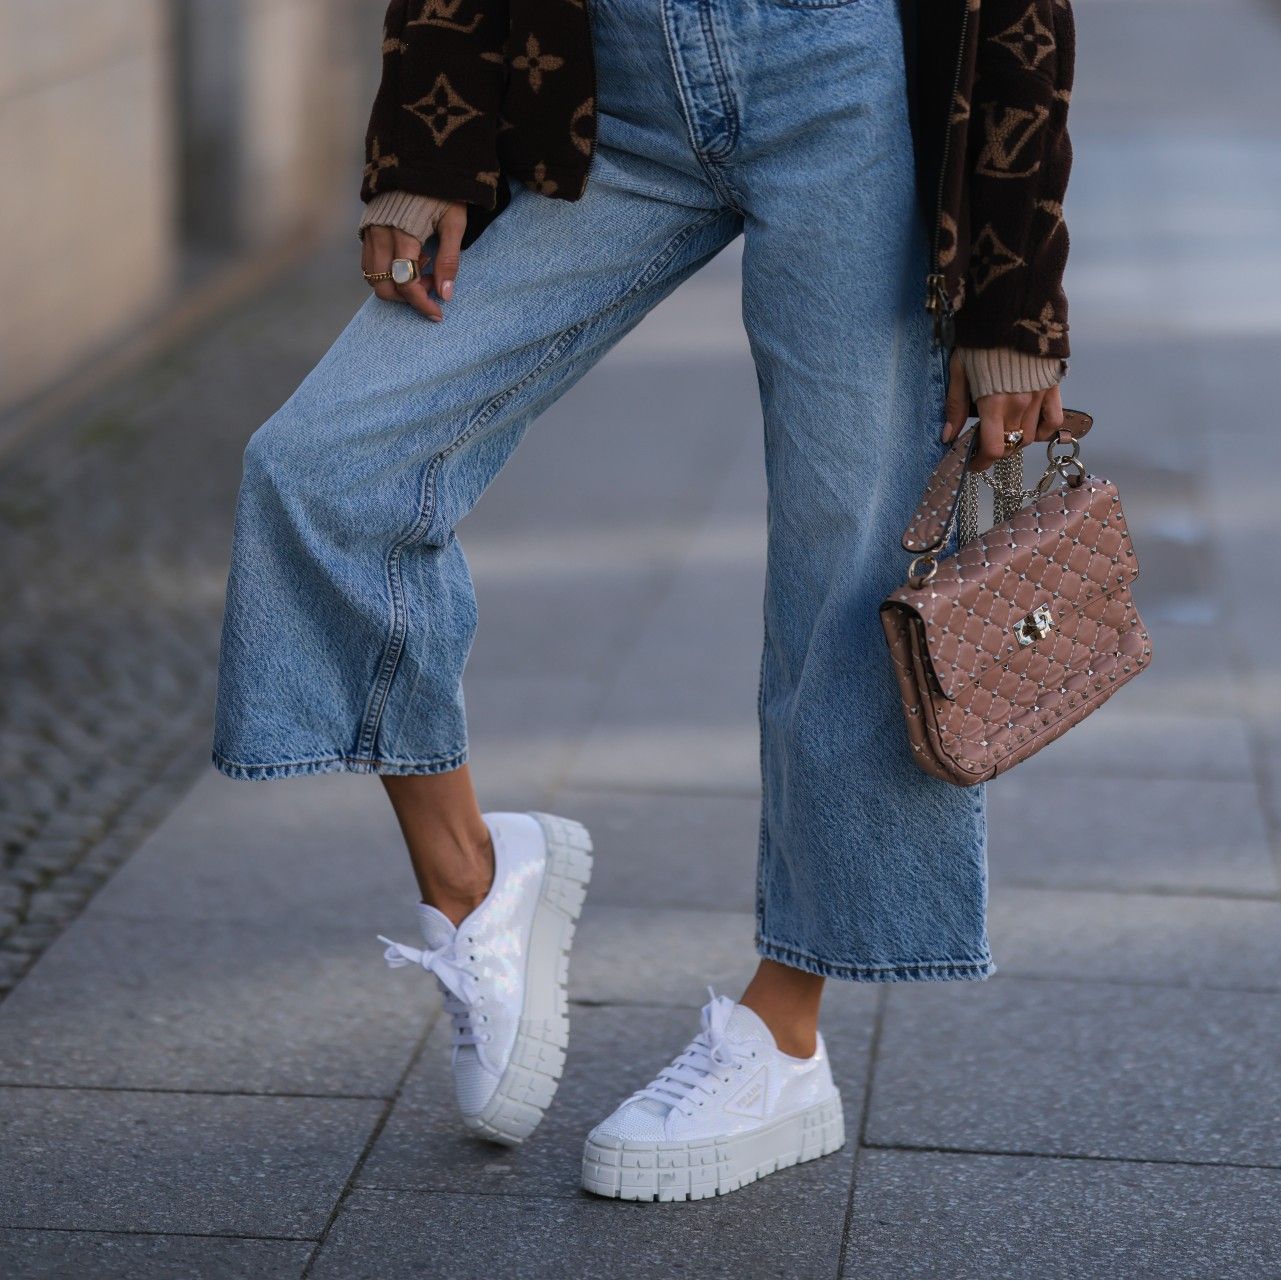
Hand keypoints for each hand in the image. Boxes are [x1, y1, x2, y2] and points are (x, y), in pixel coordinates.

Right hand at [360, 200, 467, 321]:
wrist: (418, 154)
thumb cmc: (442, 188)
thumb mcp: (454, 222)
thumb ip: (449, 259)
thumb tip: (446, 294)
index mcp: (403, 234)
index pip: (406, 283)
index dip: (422, 303)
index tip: (438, 313)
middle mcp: (380, 235)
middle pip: (383, 286)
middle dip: (408, 298)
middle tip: (432, 289)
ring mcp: (370, 231)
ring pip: (372, 275)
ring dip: (397, 285)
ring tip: (424, 271)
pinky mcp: (367, 227)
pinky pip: (369, 261)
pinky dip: (387, 271)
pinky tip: (411, 260)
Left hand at [941, 349, 1065, 470]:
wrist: (1014, 311)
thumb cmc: (982, 340)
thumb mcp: (959, 371)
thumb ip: (955, 406)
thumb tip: (947, 437)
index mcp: (994, 404)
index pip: (993, 449)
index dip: (982, 462)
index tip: (974, 464)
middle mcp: (1020, 406)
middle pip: (1010, 446)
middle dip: (996, 450)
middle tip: (985, 443)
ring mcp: (1039, 398)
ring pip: (1030, 437)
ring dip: (1015, 441)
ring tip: (1004, 431)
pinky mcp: (1053, 387)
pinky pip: (1054, 420)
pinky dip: (1044, 430)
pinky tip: (1031, 427)